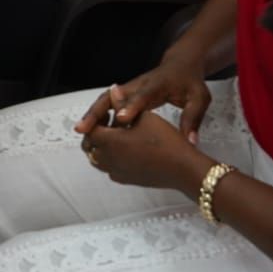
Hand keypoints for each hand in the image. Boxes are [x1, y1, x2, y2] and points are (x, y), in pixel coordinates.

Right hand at [76, 56, 215, 143]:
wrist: (181, 64)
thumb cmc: (190, 81)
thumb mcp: (199, 98)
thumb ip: (193, 119)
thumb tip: (190, 142)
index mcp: (157, 85)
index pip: (142, 96)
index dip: (131, 107)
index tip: (121, 120)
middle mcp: (138, 85)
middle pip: (112, 97)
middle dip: (97, 112)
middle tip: (83, 128)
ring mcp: (130, 89)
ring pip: (106, 100)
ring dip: (93, 114)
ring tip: (81, 131)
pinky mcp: (126, 94)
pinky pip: (109, 104)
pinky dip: (99, 115)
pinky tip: (93, 130)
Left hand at [80, 107, 212, 192]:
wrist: (182, 168)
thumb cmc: (164, 140)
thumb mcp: (143, 116)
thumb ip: (122, 104)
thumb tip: (112, 91)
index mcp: (109, 141)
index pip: (90, 130)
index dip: (96, 119)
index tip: (109, 112)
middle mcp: (108, 159)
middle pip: (90, 146)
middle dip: (96, 133)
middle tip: (111, 123)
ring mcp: (117, 172)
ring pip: (98, 159)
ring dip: (103, 146)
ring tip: (119, 135)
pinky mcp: (126, 180)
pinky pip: (110, 169)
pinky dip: (112, 159)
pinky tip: (127, 150)